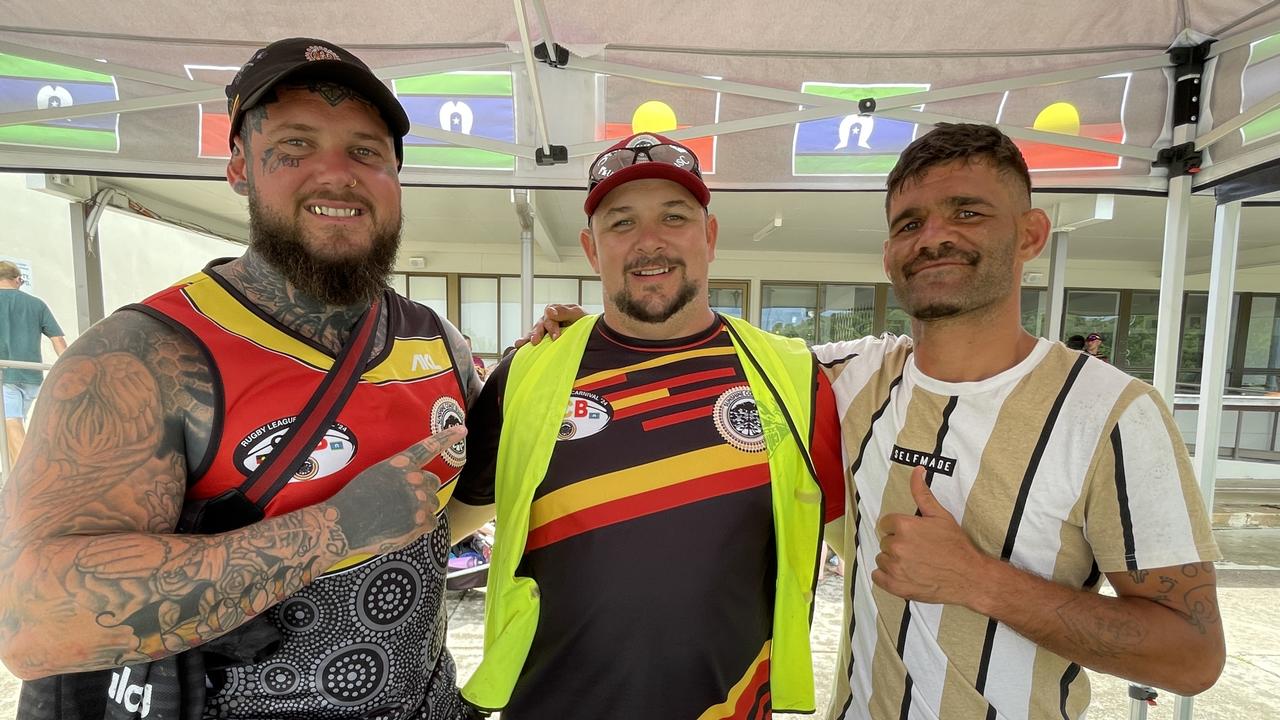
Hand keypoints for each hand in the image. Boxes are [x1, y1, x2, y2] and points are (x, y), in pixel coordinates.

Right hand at [327, 426, 466, 555]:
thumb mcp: (376, 474)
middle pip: (432, 482)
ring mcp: (420, 502)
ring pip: (432, 503)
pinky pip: (431, 522)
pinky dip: (421, 526)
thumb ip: (399, 474)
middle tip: (402, 500)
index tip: (462, 429)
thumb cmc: (355, 499)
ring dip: (421, 509)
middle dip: (422, 489)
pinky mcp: (421, 522)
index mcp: (402, 464)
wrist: (345, 524)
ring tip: (397, 516)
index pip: (429, 447)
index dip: (447, 437)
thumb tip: (415, 483)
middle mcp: (415, 480)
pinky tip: (403, 528)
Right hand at [514, 304, 585, 347]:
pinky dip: (525, 342)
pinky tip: (519, 346)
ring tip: (521, 344)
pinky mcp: (543, 339)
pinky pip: (531, 339)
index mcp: (555, 310)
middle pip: (540, 324)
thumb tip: (549, 311)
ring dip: (528, 337)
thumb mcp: (577, 313)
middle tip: (536, 341)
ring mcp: (544, 329)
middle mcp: (548, 319)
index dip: (552, 326)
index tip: (555, 337)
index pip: (550, 315)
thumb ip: (564, 311)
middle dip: (538, 333)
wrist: (589, 332)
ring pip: (534, 332)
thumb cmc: (583, 321)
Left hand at [871, 466, 991, 606]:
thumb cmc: (956, 545)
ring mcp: (895, 567)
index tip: (913, 535)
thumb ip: (923, 493)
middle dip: (898, 544)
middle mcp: (896, 545)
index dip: (899, 529)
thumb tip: (917, 469)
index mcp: (904, 526)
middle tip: (918, 550)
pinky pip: (877, 577)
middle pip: (885, 541)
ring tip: (914, 563)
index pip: (886, 523)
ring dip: (893, 560)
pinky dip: (886, 577)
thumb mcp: (940, 515)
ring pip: (882, 559)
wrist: (969, 576)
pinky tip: (903, 575)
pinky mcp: (895, 586)